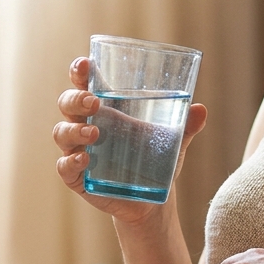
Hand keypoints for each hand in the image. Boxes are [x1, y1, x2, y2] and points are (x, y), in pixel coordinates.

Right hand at [52, 56, 206, 225]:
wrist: (152, 199)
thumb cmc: (155, 159)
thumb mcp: (173, 141)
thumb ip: (186, 125)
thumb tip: (201, 110)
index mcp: (105, 108)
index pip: (84, 82)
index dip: (79, 71)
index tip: (84, 64)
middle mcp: (86, 124)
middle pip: (67, 103)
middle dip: (76, 99)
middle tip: (94, 103)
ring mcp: (78, 150)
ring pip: (62, 133)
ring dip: (74, 130)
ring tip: (94, 135)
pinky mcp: (77, 177)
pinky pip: (64, 166)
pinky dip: (70, 162)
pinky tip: (84, 160)